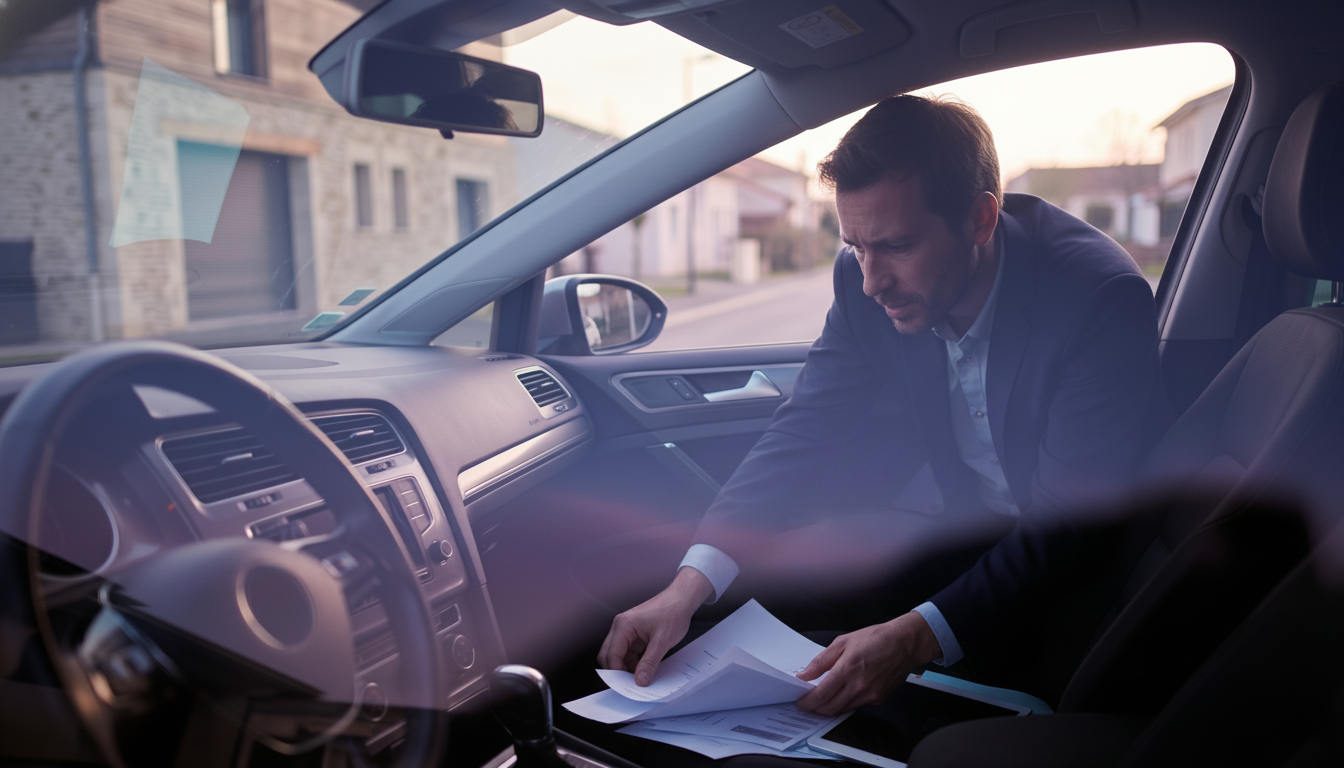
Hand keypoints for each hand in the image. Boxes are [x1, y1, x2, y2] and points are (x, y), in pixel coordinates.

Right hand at [597, 567, 713, 685]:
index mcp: (623, 625)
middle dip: (617, 671)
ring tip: (639, 679)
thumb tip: (640, 681)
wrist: (682, 599)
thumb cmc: (673, 613)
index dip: (616, 673)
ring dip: (625, 668)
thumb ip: (649, 663)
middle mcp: (620, 626)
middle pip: (608, 655)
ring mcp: (626, 630)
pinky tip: (643, 670)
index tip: (626, 688)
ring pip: (617, 655)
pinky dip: (632, 662)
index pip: (611, 655)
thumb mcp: (662, 642)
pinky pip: (627, 652)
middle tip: (630, 686)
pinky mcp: (633, 634)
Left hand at [794, 612, 941, 715]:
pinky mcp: (879, 699)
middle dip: (816, 708)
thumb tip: (805, 674)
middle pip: (830, 708)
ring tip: (824, 697)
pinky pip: (857, 707)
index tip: (801, 702)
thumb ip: (821, 660)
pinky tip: (843, 693)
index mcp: (848, 669)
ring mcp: (870, 695)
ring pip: (843, 710)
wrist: (905, 643)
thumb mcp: (843, 642)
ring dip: (830, 707)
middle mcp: (859, 686)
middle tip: (809, 702)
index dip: (808, 702)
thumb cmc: (876, 639)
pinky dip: (846, 703)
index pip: (821, 694)